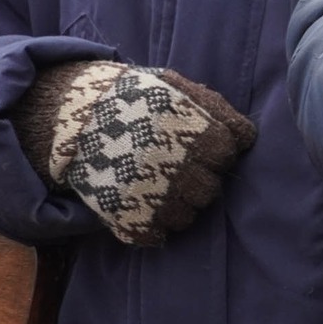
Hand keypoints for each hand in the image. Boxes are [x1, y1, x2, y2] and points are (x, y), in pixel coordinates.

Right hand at [13, 61, 255, 247]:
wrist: (75, 118)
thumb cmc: (135, 100)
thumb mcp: (176, 87)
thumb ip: (215, 107)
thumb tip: (247, 137)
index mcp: (193, 132)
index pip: (228, 153)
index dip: (218, 150)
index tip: (204, 146)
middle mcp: (176, 166)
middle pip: (211, 191)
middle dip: (201, 180)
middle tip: (181, 167)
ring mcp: (151, 195)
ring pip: (187, 218)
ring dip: (181, 205)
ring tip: (163, 185)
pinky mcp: (126, 217)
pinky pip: (156, 235)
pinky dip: (156, 225)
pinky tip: (147, 205)